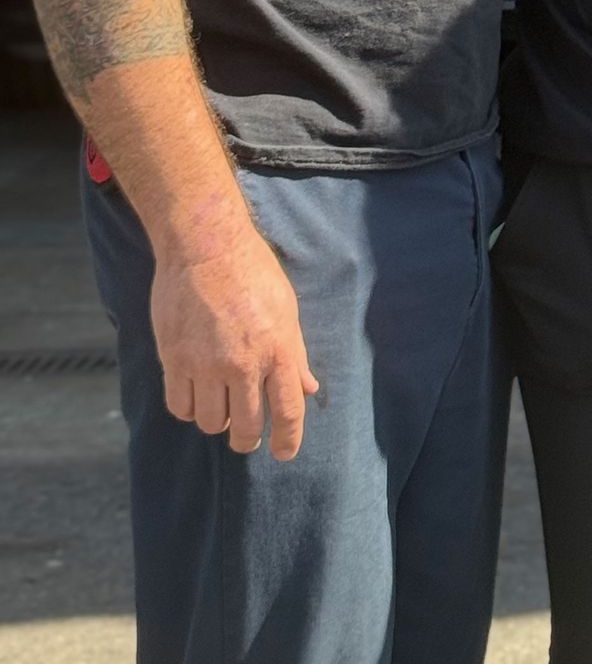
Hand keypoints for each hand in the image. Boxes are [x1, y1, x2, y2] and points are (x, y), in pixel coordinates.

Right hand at [151, 227, 319, 458]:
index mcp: (279, 348)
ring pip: (210, 423)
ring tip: (221, 402)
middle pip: (247, 428)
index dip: (288, 440)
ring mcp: (206, 364)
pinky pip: (181, 407)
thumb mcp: (286, 309)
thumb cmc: (252, 272)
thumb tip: (308, 389)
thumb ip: (295, 354)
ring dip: (218, 420)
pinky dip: (189, 407)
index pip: (289, 411)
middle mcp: (243, 362)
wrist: (206, 246)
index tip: (284, 453)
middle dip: (248, 438)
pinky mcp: (175, 359)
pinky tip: (196, 392)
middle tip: (246, 433)